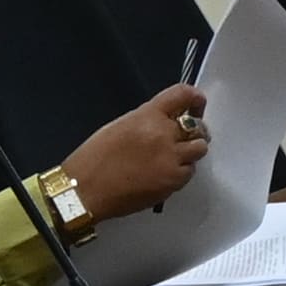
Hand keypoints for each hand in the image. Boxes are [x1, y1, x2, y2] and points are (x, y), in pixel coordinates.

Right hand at [63, 85, 208, 220]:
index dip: (195, 97)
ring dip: (190, 151)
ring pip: (200, 148)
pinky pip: (190, 172)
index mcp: (148, 115)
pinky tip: (165, 174)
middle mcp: (164, 133)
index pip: (182, 94)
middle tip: (185, 137)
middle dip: (194, 130)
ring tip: (175, 157)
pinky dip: (182, 172)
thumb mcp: (119, 126)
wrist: (85, 190)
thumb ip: (147, 121)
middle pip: (197, 125)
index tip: (196, 103)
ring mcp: (171, 158)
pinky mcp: (173, 181)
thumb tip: (165, 122)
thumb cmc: (94, 158)